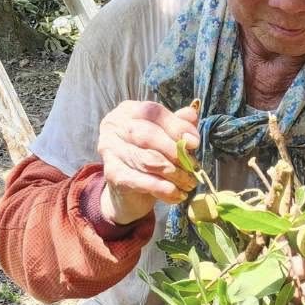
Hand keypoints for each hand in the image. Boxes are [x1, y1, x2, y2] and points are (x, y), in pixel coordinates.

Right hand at [96, 101, 200, 224]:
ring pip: (147, 160)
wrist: (130, 192)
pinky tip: (176, 194)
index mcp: (128, 111)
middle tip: (193, 168)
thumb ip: (178, 124)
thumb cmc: (150, 157)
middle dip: (175, 153)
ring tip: (188, 183)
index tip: (194, 143)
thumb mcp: (166, 137)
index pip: (152, 112)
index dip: (176, 126)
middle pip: (148, 135)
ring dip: (174, 174)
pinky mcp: (112, 173)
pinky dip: (162, 189)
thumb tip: (192, 114)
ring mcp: (109, 149)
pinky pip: (142, 180)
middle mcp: (114, 126)